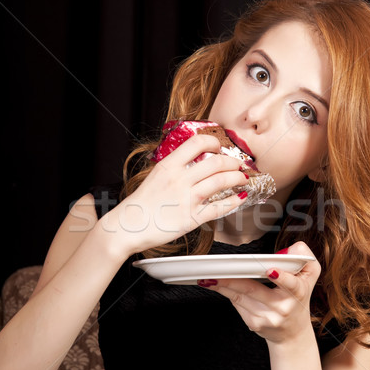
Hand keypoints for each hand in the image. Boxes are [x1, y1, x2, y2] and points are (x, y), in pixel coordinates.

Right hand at [105, 134, 248, 254]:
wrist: (127, 226)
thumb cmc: (141, 203)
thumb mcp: (155, 176)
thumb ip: (175, 167)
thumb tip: (195, 160)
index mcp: (169, 165)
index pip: (197, 143)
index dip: (214, 142)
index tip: (220, 147)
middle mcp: (179, 179)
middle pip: (216, 162)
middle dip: (233, 162)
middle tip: (238, 165)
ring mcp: (187, 199)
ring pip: (221, 181)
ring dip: (237, 178)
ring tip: (242, 178)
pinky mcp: (191, 218)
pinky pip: (219, 207)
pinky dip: (234, 201)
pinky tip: (240, 197)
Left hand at [199, 242, 320, 344]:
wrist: (293, 333)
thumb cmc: (298, 298)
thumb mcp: (310, 276)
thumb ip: (304, 257)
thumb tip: (291, 248)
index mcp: (298, 292)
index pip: (291, 284)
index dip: (281, 277)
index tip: (270, 270)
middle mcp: (282, 307)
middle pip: (253, 290)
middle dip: (232, 280)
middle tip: (216, 271)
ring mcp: (267, 318)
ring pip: (240, 297)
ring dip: (222, 286)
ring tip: (208, 277)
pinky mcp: (254, 323)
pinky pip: (237, 303)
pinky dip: (226, 292)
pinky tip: (216, 285)